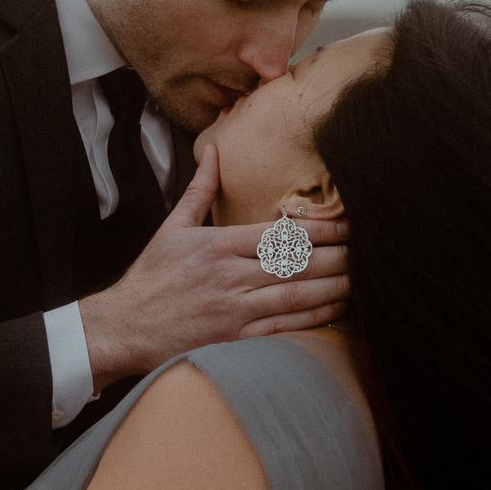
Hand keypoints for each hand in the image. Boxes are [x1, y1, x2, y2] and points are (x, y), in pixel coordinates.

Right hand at [78, 143, 349, 389]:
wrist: (123, 327)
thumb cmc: (149, 278)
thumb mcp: (171, 227)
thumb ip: (200, 190)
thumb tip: (213, 150)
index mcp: (217, 245)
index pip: (281, 234)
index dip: (322, 230)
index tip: (348, 225)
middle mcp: (230, 276)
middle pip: (297, 265)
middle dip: (337, 257)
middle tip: (366, 251)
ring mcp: (234, 310)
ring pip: (297, 296)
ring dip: (334, 287)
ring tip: (360, 278)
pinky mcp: (234, 339)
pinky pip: (284, 328)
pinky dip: (314, 319)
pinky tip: (335, 309)